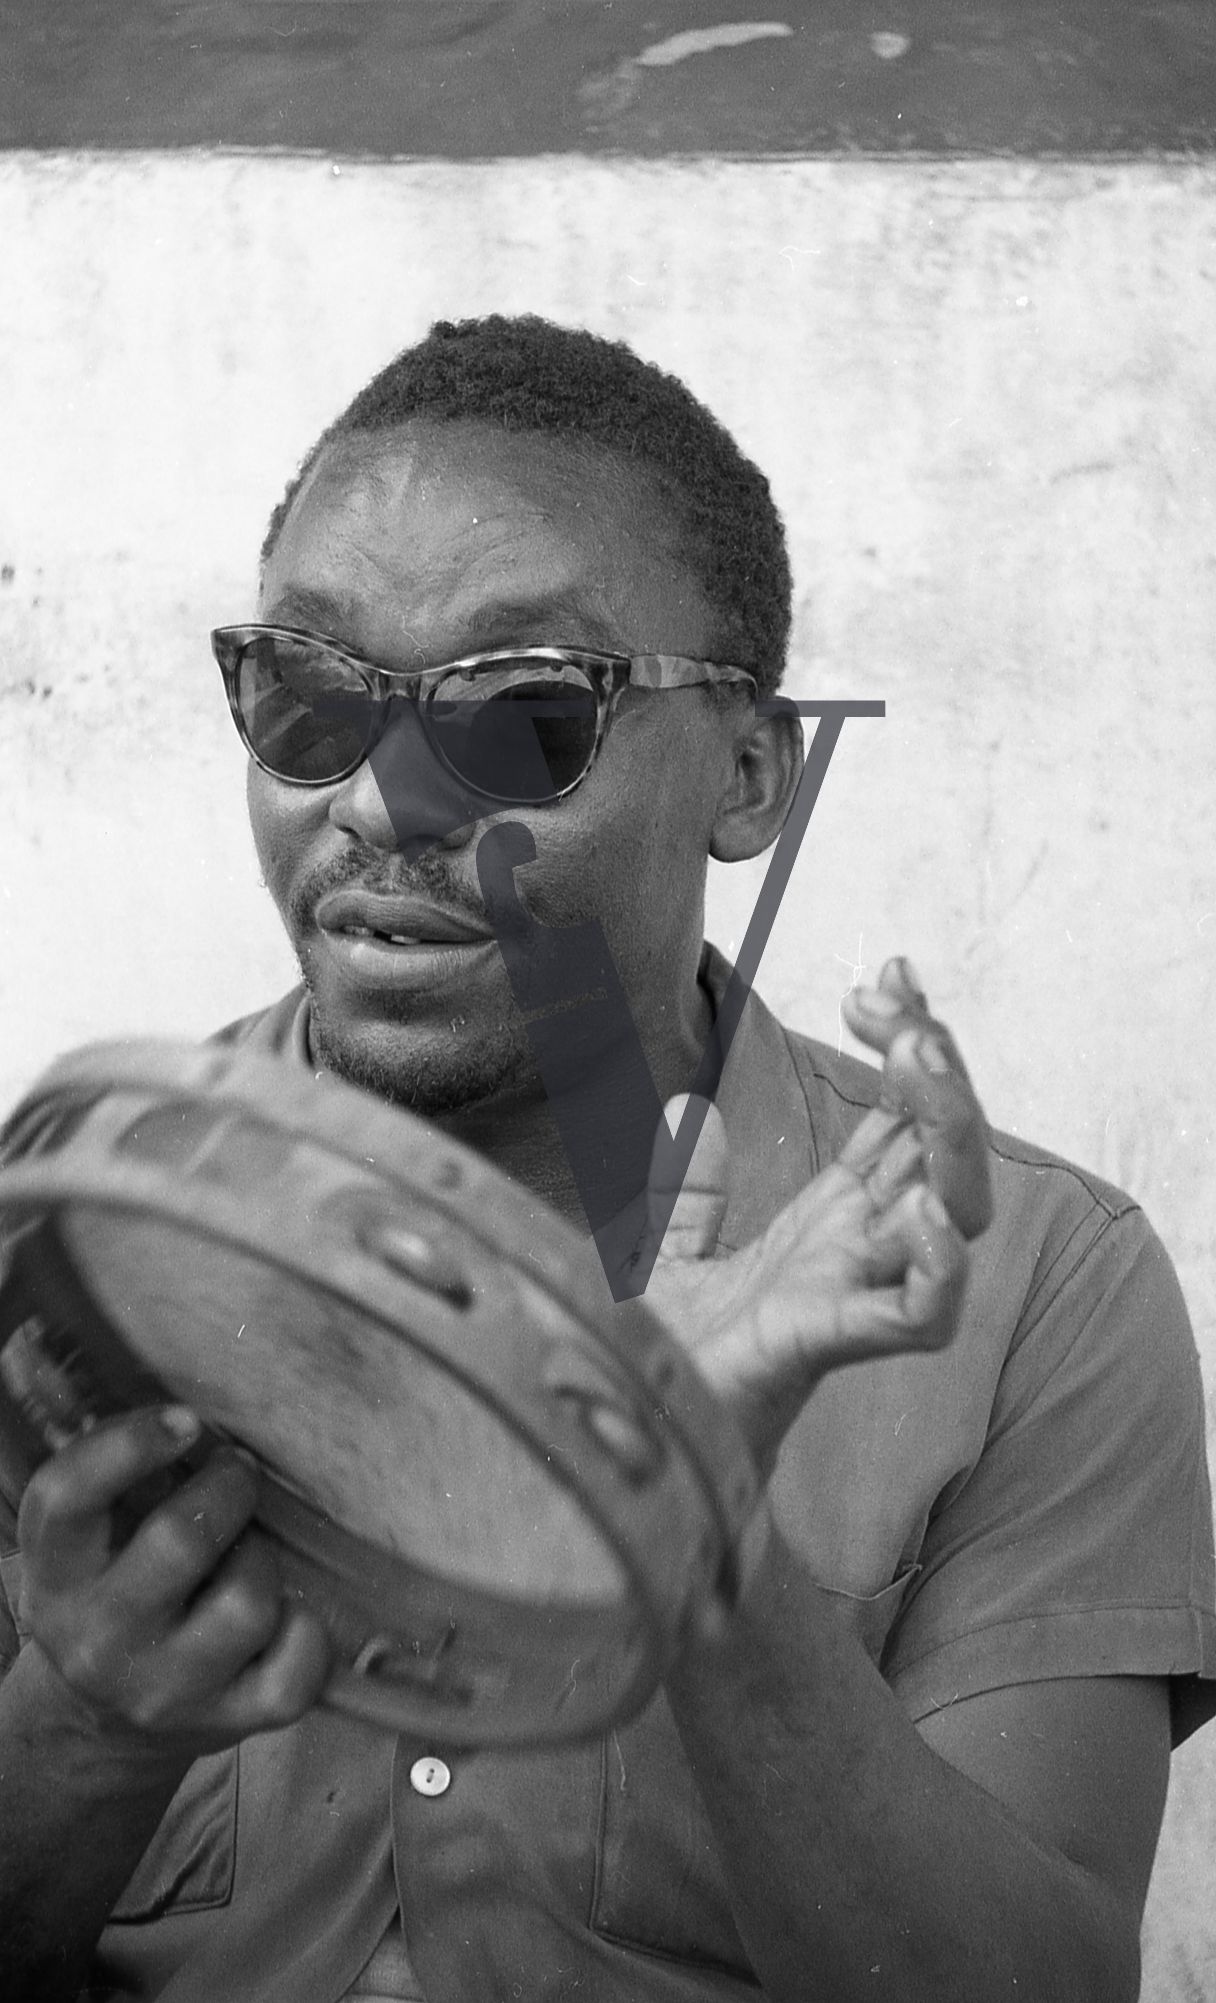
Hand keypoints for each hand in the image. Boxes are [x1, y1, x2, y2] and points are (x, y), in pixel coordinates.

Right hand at [16, 1406, 329, 1752]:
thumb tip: (191, 1402)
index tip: (186, 1420)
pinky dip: (308, 1630)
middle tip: (238, 1475)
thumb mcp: (86, 1542)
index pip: (67, 1497)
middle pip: (181, 1539)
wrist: (101, 1722)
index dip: (129, 1444)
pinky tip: (286, 1615)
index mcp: (56, 1576)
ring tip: (249, 1554)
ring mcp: (166, 1689)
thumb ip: (118, 1476)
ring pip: (248, 1599)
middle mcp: (100, 1638)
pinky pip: (298, 1666)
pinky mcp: (228, 1723)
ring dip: (264, 1559)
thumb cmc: (112, 1593)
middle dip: (228, 1488)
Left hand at [642, 958, 991, 1475]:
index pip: (901, 1119)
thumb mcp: (673, 1252)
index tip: (884, 976)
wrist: (632, 1444)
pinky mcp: (827, 1345)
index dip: (910, 1045)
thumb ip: (691, 1189)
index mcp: (831, 1220)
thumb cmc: (670, 1364)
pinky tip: (922, 1208)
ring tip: (917, 1064)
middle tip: (899, 1013)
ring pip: (954, 1214)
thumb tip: (691, 1113)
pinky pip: (920, 1312)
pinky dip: (938, 1263)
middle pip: (943, 1149)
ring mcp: (852, 1295)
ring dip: (952, 1136)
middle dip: (938, 1072)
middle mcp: (856, 1250)